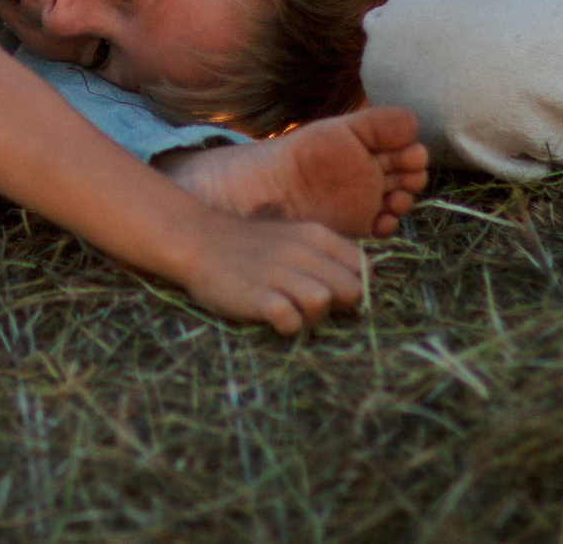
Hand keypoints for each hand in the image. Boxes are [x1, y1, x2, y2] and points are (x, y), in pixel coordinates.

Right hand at [179, 213, 366, 335]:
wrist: (198, 239)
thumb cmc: (251, 246)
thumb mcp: (295, 238)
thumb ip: (324, 257)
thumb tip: (354, 289)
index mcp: (316, 236)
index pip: (364, 268)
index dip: (356, 286)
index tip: (337, 294)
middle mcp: (302, 252)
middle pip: (352, 291)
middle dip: (340, 307)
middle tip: (316, 308)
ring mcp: (279, 274)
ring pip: (323, 302)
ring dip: (314, 317)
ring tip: (295, 313)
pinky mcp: (257, 296)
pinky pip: (290, 320)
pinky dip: (287, 325)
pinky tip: (274, 319)